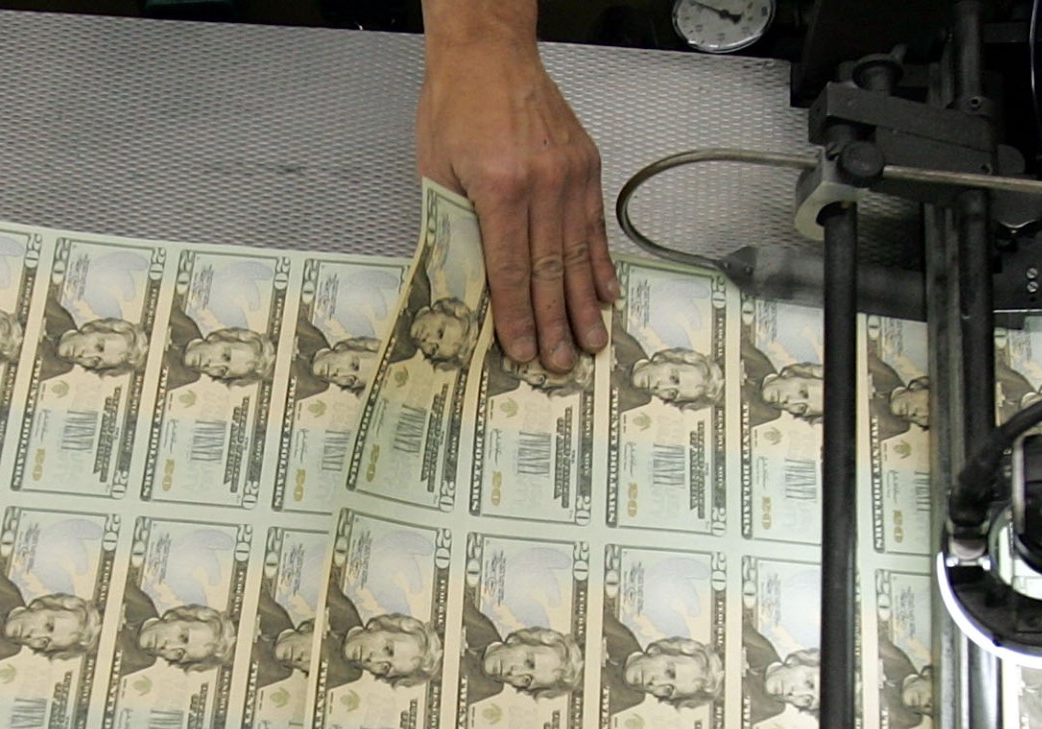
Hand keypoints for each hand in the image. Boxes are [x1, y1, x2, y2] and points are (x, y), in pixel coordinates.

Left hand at [416, 41, 615, 374]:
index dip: (518, 317)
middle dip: (556, 323)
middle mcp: (543, 183)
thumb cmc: (455, 106)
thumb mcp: (437, 170)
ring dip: (583, 304)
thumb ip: (455, 225)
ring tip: (593, 341)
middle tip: (564, 363)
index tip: (524, 351)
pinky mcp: (585, 165)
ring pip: (578, 253)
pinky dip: (599, 262)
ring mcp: (570, 174)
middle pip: (550, 270)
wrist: (489, 52)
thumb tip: (468, 283)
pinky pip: (594, 225)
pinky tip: (604, 294)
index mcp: (500, 188)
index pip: (511, 270)